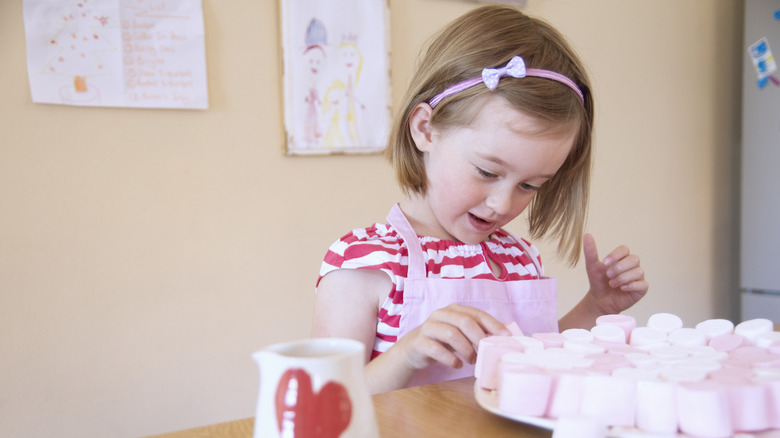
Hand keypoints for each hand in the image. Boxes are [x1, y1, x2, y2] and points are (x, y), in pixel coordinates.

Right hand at [391, 304, 509, 370]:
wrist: (413, 349)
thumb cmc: (442, 341)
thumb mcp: (461, 334)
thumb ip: (479, 331)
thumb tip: (506, 334)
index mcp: (454, 310)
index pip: (477, 314)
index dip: (493, 325)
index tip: (506, 337)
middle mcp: (441, 314)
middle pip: (464, 321)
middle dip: (478, 338)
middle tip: (485, 353)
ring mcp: (429, 327)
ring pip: (451, 334)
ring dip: (466, 349)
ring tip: (472, 361)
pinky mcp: (419, 342)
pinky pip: (436, 349)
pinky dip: (450, 359)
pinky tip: (457, 365)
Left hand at [583, 233, 647, 314]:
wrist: (600, 300)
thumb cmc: (598, 282)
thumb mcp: (592, 266)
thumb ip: (590, 251)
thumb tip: (587, 235)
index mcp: (622, 258)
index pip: (624, 249)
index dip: (616, 255)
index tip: (604, 262)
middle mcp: (632, 265)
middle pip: (634, 259)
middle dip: (620, 267)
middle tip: (608, 275)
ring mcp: (638, 277)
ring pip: (638, 271)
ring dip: (623, 278)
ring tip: (612, 284)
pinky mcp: (642, 288)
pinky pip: (642, 284)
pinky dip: (631, 286)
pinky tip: (622, 289)